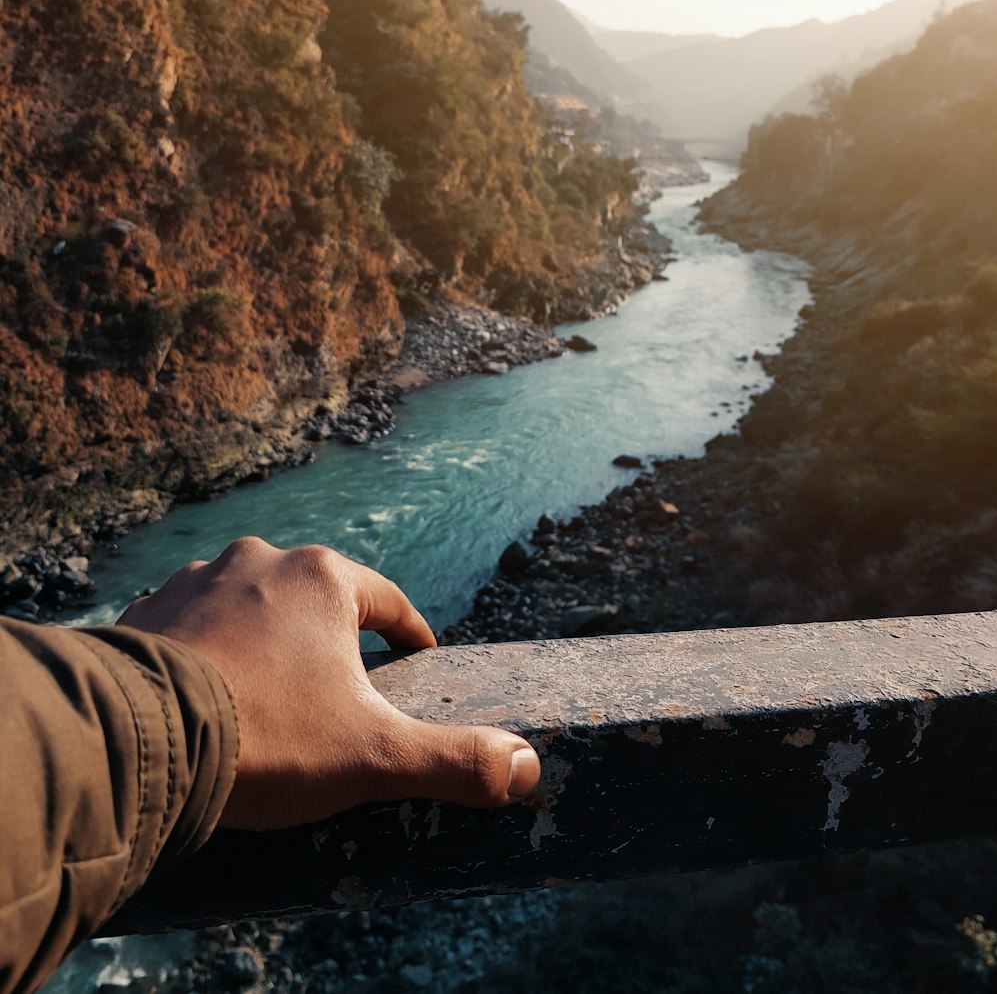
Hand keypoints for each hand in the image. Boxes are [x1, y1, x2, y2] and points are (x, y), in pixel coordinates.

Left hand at [117, 536, 539, 829]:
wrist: (138, 741)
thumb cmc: (267, 739)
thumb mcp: (373, 756)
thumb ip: (455, 759)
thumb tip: (528, 766)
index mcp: (324, 578)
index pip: (388, 602)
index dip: (408, 636)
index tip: (417, 662)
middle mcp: (262, 560)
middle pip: (318, 598)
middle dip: (333, 638)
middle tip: (340, 687)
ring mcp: (198, 578)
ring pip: (253, 603)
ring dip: (268, 637)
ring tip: (271, 687)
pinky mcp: (148, 607)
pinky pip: (195, 621)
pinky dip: (211, 646)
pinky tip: (211, 685)